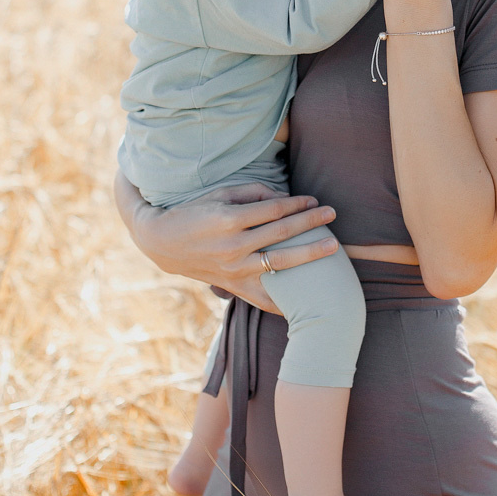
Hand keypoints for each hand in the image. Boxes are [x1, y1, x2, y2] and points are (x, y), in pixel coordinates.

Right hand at [113, 173, 337, 311]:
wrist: (163, 242)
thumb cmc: (195, 211)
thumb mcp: (219, 193)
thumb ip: (253, 193)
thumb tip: (285, 198)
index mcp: (229, 219)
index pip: (273, 210)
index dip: (296, 203)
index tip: (314, 200)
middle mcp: (233, 246)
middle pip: (281, 233)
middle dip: (310, 223)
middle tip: (333, 214)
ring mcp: (233, 269)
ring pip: (279, 263)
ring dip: (309, 254)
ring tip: (333, 247)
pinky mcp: (232, 284)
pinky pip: (263, 296)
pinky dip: (284, 301)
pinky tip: (305, 303)